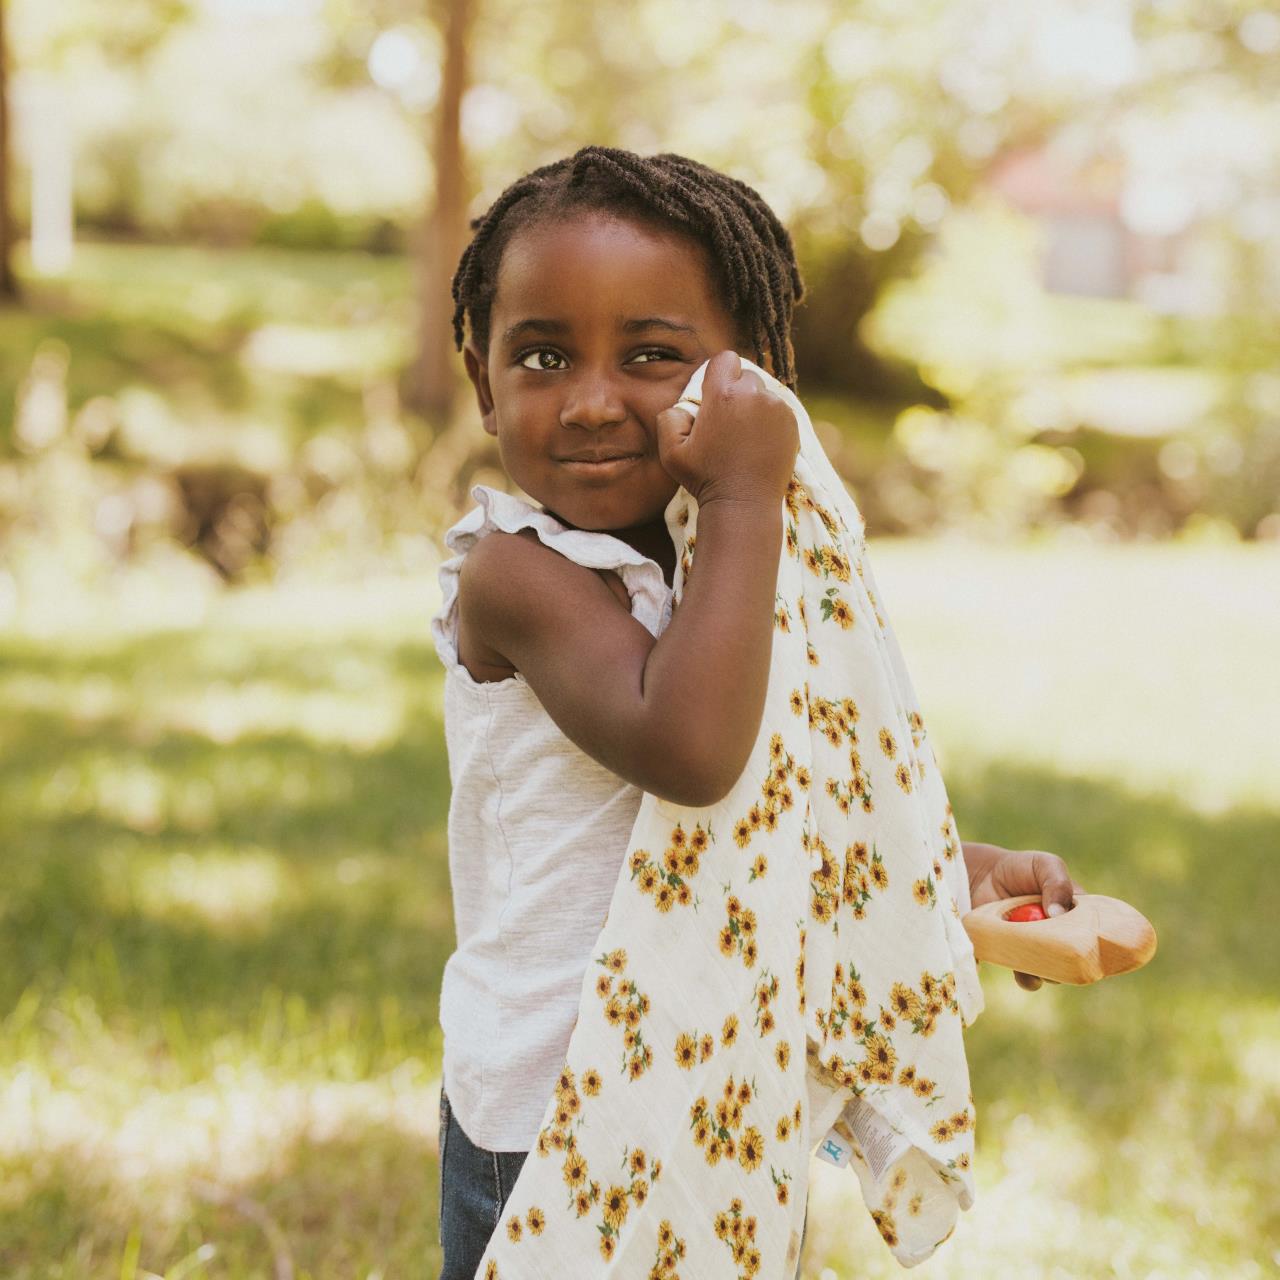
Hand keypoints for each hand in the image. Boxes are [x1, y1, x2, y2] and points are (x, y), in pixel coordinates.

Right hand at [656, 349, 797, 507]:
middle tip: (727, 423)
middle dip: (736, 392)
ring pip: (763, 394)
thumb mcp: (670, 451)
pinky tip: (759, 444)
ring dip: (754, 407)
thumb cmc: (704, 478)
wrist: (743, 503)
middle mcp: (754, 395)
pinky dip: (770, 421)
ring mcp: (777, 409)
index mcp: (723, 395)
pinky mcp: (792, 424)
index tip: (714, 397)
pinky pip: (778, 411)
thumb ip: (669, 418)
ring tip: (744, 438)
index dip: (718, 374)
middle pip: (746, 376)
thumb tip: (684, 406)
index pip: (725, 359)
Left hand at [964, 843, 1085, 991]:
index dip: (1095, 945)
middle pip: (1078, 961)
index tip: (1085, 944)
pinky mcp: (1018, 960)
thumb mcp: (1044, 865)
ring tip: (1034, 958)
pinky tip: (1019, 967)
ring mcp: (1041, 951)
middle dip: (1069, 961)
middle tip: (1053, 949)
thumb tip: (1058, 914)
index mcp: (1079, 917)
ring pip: (1055, 975)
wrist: (981, 877)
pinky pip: (1028, 978)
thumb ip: (1057, 883)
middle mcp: (1063, 938)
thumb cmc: (1020, 869)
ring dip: (1048, 972)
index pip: (1097, 938)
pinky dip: (1026, 977)